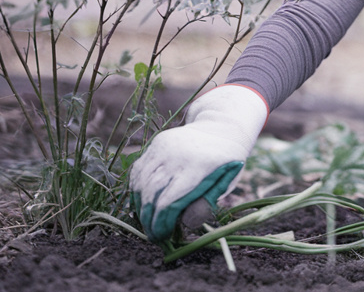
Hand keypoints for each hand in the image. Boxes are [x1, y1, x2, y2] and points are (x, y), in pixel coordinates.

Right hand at [129, 85, 267, 242]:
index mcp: (198, 167)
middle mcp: (177, 155)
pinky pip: (139, 169)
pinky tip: (142, 202)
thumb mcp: (225, 185)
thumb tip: (184, 222)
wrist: (222, 127)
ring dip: (140, 205)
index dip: (162, 223)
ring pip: (141, 182)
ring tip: (146, 221)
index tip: (162, 236)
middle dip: (148, 218)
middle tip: (152, 234)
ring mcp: (164, 146)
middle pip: (152, 193)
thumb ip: (205, 204)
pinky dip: (136, 189)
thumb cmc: (226, 162)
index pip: (169, 202)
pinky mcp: (157, 143)